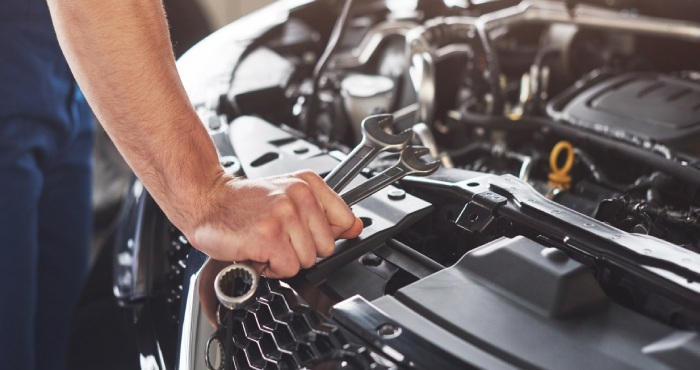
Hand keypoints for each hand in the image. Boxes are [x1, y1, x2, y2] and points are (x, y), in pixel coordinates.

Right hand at [188, 170, 362, 277]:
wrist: (207, 201)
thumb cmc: (244, 203)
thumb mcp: (289, 196)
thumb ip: (326, 211)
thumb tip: (356, 226)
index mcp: (308, 184)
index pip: (345, 221)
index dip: (324, 235)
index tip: (305, 232)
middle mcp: (299, 195)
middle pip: (327, 247)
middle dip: (302, 250)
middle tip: (278, 237)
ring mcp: (284, 215)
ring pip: (308, 260)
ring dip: (285, 259)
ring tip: (266, 242)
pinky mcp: (269, 236)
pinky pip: (289, 269)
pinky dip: (271, 268)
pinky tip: (259, 251)